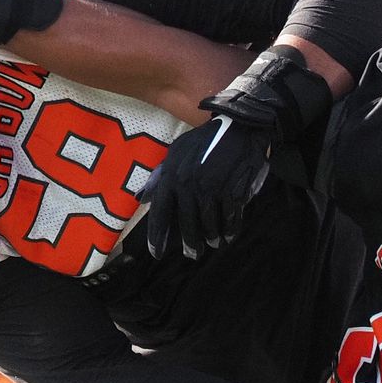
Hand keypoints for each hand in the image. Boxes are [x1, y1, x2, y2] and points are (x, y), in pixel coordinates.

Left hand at [139, 116, 270, 259]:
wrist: (240, 127)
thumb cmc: (206, 140)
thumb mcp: (177, 152)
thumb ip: (158, 177)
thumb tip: (141, 199)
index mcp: (172, 176)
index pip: (160, 213)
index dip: (158, 236)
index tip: (157, 253)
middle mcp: (188, 185)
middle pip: (187, 224)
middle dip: (190, 243)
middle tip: (192, 255)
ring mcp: (211, 189)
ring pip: (209, 225)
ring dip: (211, 238)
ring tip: (213, 244)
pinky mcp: (232, 192)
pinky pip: (229, 219)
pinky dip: (229, 230)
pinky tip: (228, 236)